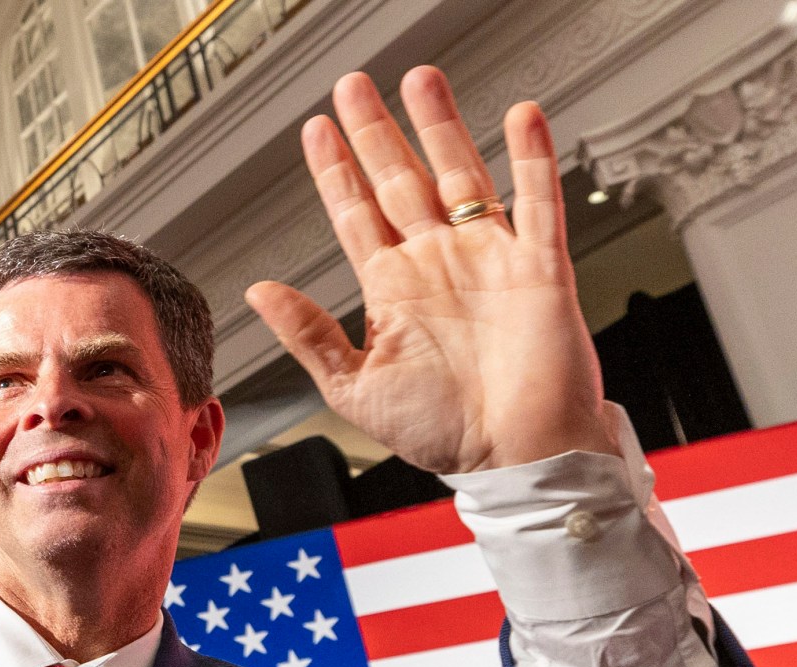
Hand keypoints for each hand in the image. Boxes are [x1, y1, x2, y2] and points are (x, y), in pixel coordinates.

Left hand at [246, 67, 610, 476]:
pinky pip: (537, 201)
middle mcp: (438, 266)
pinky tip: (521, 118)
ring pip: (460, 174)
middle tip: (353, 85)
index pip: (356, 215)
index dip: (335, 171)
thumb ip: (307, 336)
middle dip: (376, 132)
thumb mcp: (354, 387)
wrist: (517, 458)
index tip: (317, 130)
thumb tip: (258, 291)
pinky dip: (531, 159)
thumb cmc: (445, 434)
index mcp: (394, 291)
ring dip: (441, 126)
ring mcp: (488, 260)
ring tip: (421, 80)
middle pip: (400, 180)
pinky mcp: (538, 267)